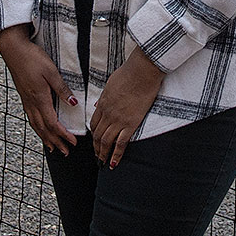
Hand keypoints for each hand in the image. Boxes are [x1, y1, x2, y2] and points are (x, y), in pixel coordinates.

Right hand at [0, 26, 77, 153]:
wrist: (14, 50)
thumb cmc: (33, 58)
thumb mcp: (51, 71)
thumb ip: (62, 88)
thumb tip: (74, 104)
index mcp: (40, 98)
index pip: (53, 123)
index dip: (63, 135)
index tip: (73, 142)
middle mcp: (32, 103)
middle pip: (44, 129)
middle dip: (56, 142)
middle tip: (65, 152)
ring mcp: (26, 101)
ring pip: (36, 126)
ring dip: (46, 138)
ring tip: (53, 148)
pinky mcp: (24, 97)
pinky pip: (31, 119)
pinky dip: (38, 129)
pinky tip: (40, 129)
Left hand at [88, 47, 164, 168]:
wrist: (142, 72)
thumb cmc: (129, 73)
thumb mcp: (110, 84)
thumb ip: (104, 96)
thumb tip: (98, 104)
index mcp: (102, 103)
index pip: (94, 124)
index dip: (93, 134)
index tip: (95, 140)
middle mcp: (108, 114)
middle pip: (97, 135)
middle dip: (96, 147)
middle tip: (97, 156)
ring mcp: (118, 120)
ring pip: (106, 142)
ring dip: (103, 154)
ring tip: (103, 162)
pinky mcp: (131, 124)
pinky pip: (121, 143)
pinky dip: (116, 155)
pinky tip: (114, 163)